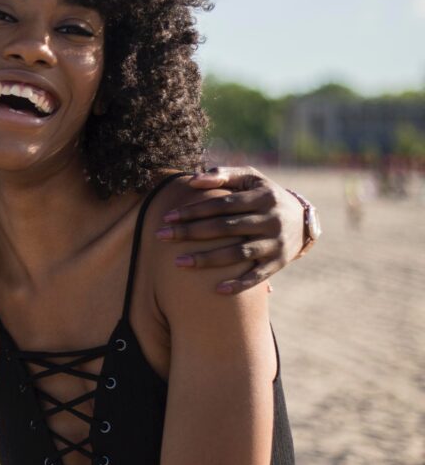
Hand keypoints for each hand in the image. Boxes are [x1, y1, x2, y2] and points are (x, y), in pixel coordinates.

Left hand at [156, 166, 307, 293]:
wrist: (303, 219)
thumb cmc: (265, 194)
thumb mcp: (250, 178)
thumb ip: (222, 174)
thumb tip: (193, 180)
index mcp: (262, 197)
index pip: (221, 204)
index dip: (194, 210)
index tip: (167, 217)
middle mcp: (270, 220)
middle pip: (225, 228)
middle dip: (191, 232)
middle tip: (161, 236)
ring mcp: (276, 244)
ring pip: (238, 254)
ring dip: (208, 259)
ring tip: (178, 263)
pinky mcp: (279, 263)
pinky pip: (258, 277)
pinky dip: (239, 284)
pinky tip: (217, 290)